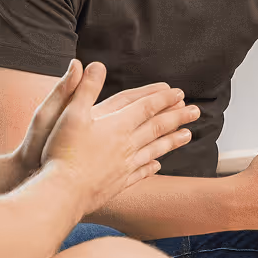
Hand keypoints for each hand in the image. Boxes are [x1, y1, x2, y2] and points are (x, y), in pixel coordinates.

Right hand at [12, 66, 180, 181]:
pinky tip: (157, 165)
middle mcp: (126, 144)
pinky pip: (141, 172)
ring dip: (172, 141)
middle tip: (195, 111)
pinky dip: (151, 166)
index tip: (179, 93)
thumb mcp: (69, 113)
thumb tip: (95, 65)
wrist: (62, 192)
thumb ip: (85, 89)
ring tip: (188, 135)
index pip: (146, 107)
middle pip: (157, 127)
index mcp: (117, 124)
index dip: (163, 98)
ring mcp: (124, 166)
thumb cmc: (62, 151)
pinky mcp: (118, 183)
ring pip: (155, 149)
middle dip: (177, 117)